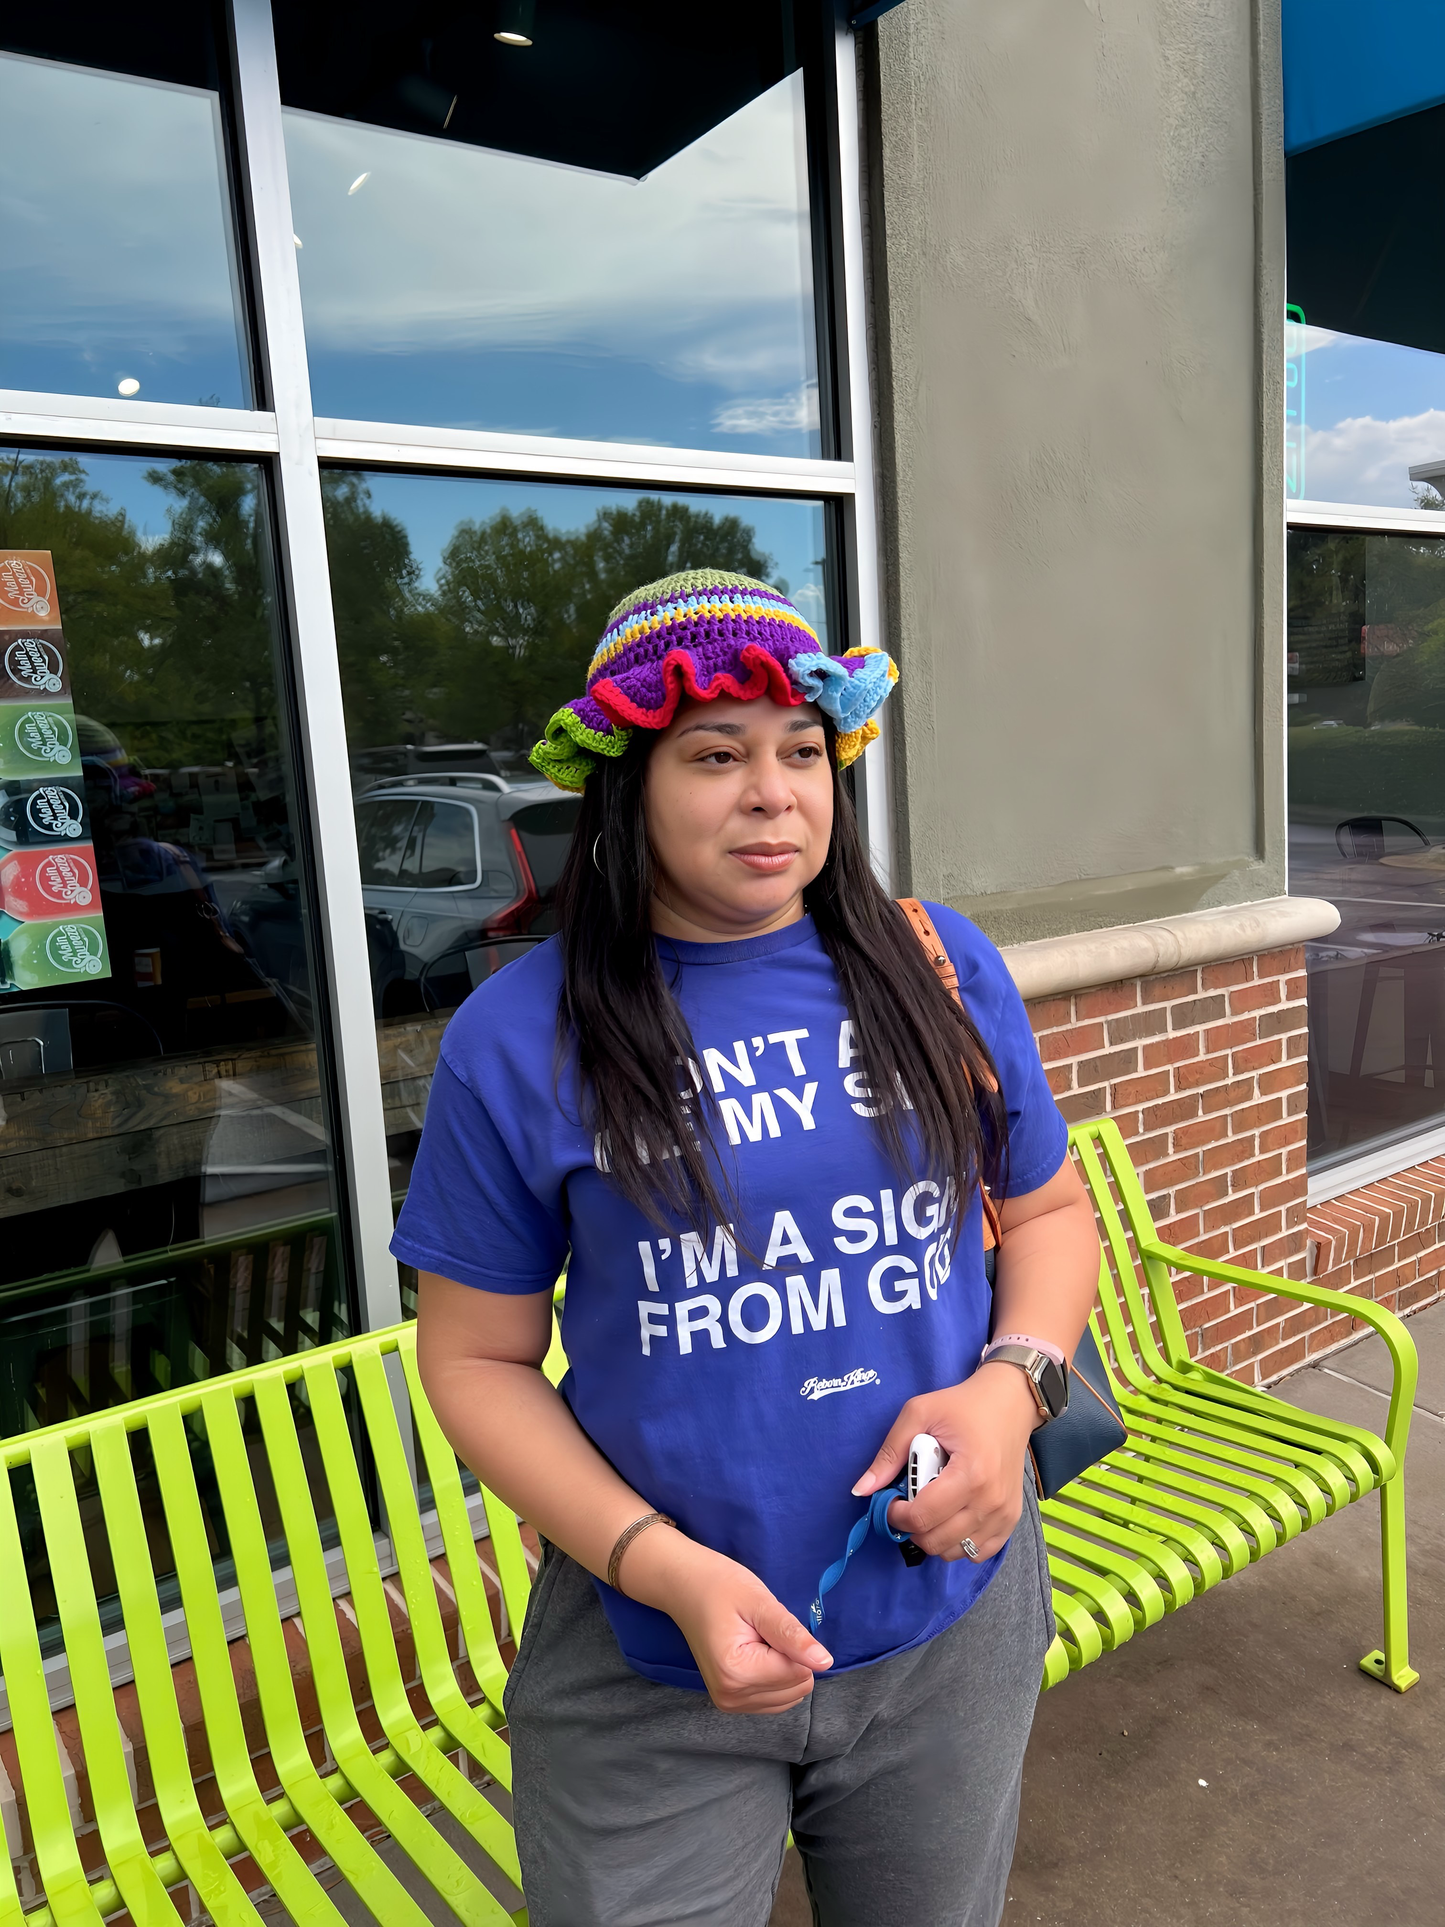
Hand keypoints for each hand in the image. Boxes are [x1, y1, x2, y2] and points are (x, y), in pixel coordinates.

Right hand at [620, 1529, 832, 1713]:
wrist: (683, 1586)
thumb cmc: (720, 1585)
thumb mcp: (759, 1602)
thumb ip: (792, 1635)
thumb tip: (825, 1663)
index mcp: (737, 1674)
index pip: (799, 1673)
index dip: (792, 1643)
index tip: (764, 1624)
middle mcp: (732, 1697)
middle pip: (796, 1687)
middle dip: (788, 1656)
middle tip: (759, 1630)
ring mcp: (729, 1703)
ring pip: (789, 1696)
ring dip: (781, 1667)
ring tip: (754, 1640)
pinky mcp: (730, 1702)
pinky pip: (775, 1699)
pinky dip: (774, 1677)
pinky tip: (754, 1653)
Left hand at [851, 1364, 1038, 1562]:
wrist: (1010, 1403)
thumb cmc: (963, 1406)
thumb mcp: (919, 1413)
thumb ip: (889, 1452)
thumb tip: (862, 1489)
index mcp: (970, 1474)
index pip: (922, 1517)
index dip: (896, 1514)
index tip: (891, 1500)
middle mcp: (990, 1501)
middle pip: (936, 1540)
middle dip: (912, 1527)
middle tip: (909, 1503)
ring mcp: (1004, 1514)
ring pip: (955, 1552)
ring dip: (934, 1536)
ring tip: (932, 1507)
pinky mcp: (1011, 1520)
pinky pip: (978, 1553)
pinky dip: (959, 1543)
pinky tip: (952, 1518)